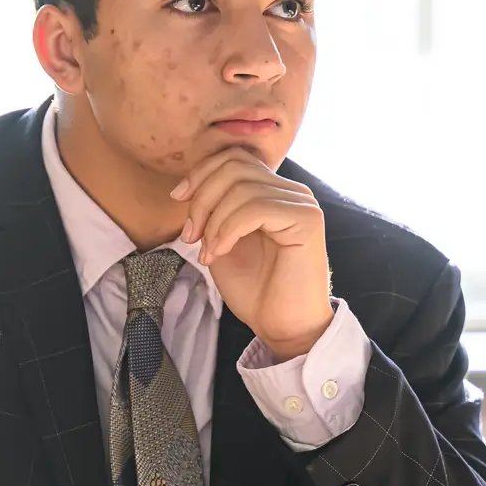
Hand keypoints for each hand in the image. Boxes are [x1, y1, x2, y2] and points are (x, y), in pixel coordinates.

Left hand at [172, 148, 333, 360]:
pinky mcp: (307, 220)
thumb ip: (212, 210)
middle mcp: (292, 192)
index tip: (178, 200)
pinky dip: (228, 229)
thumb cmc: (256, 290)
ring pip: (242, 187)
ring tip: (207, 251)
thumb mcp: (221, 241)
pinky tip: (220, 252)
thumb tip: (188, 188)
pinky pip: (255, 208)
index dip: (201, 173)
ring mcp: (302, 204)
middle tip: (191, 236)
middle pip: (235, 167)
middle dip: (202, 199)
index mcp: (274, 192)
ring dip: (213, 221)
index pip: (234, 158)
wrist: (283, 327)